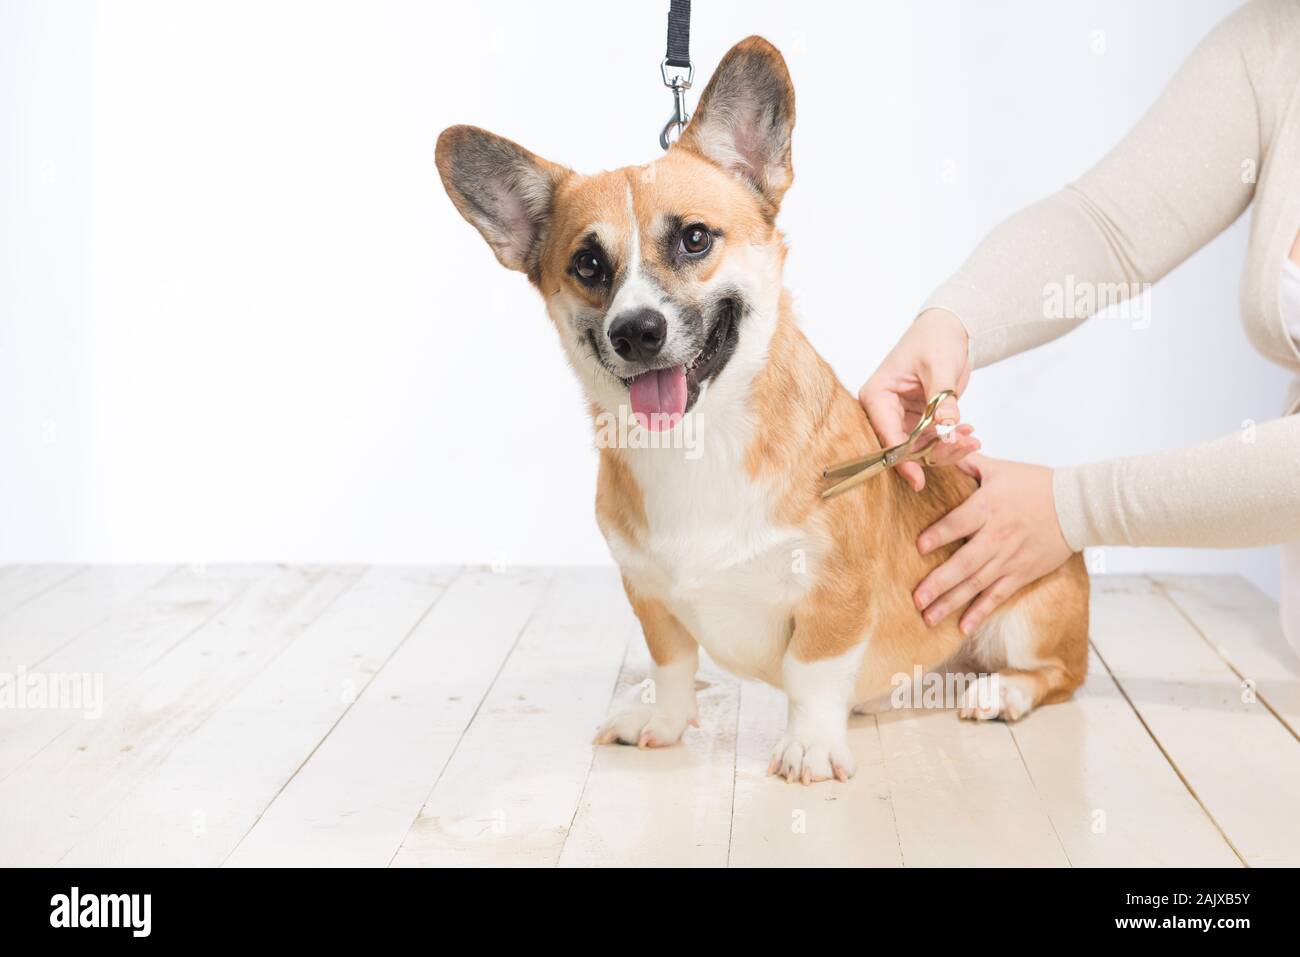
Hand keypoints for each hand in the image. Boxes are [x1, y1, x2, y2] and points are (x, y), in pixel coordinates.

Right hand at [859, 308, 977, 490]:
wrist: (948, 330)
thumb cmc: (935, 339)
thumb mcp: (940, 367)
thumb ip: (942, 400)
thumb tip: (948, 430)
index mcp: (877, 396)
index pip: (887, 436)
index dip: (903, 459)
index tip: (918, 480)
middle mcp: (885, 411)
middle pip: (904, 448)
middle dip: (935, 453)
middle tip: (965, 447)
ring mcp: (902, 419)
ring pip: (922, 449)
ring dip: (948, 449)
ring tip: (973, 439)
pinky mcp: (919, 421)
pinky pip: (934, 441)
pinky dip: (953, 441)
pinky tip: (970, 433)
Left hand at [913, 453, 1073, 634]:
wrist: (1078, 507)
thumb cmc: (1036, 484)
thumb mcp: (999, 468)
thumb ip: (966, 463)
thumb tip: (937, 449)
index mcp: (989, 508)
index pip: (958, 523)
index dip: (937, 536)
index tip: (918, 547)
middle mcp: (997, 537)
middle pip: (964, 563)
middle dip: (938, 583)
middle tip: (915, 599)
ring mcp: (1010, 559)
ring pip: (977, 585)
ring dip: (951, 603)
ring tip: (927, 618)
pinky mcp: (1022, 574)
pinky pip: (998, 596)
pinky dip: (980, 612)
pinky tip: (962, 627)